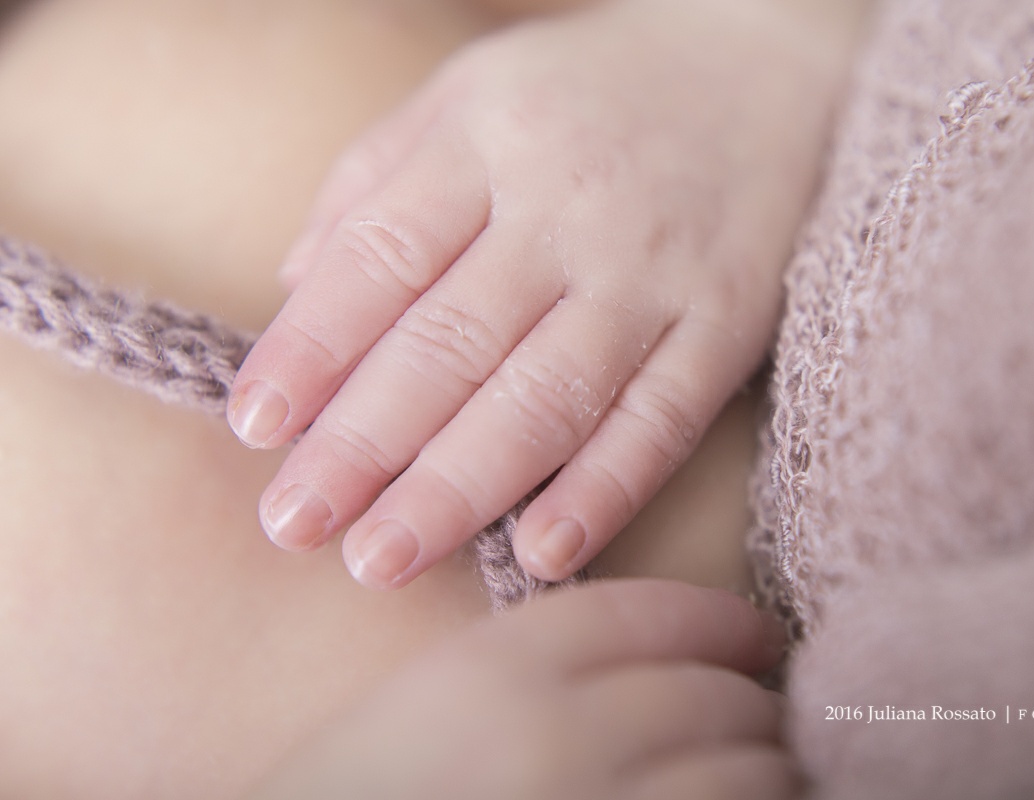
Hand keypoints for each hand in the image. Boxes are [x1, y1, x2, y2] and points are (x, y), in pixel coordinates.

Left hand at [228, 0, 830, 587]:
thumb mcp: (471, 92)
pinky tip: (540, 553)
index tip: (257, 429)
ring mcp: (653, 271)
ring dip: (458, 488)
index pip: (380, 257)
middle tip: (294, 525)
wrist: (772, 69)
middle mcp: (566, 208)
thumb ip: (377, 181)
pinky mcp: (726, 322)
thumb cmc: (593, 94)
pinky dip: (604, 490)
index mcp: (486, 140)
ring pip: (546, 396)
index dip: (313, 349)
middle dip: (363, 443)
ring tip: (381, 559)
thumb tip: (295, 292)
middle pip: (450, 342)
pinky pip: (661, 418)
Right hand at [246, 579, 795, 799]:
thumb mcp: (408, 729)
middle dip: (749, 703)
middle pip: (709, 692)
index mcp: (486, 675)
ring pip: (746, 770)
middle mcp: (555, 737)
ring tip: (770, 775)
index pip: (644, 616)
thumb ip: (513, 687)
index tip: (756, 638)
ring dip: (767, 768)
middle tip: (763, 720)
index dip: (718, 622)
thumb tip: (632, 685)